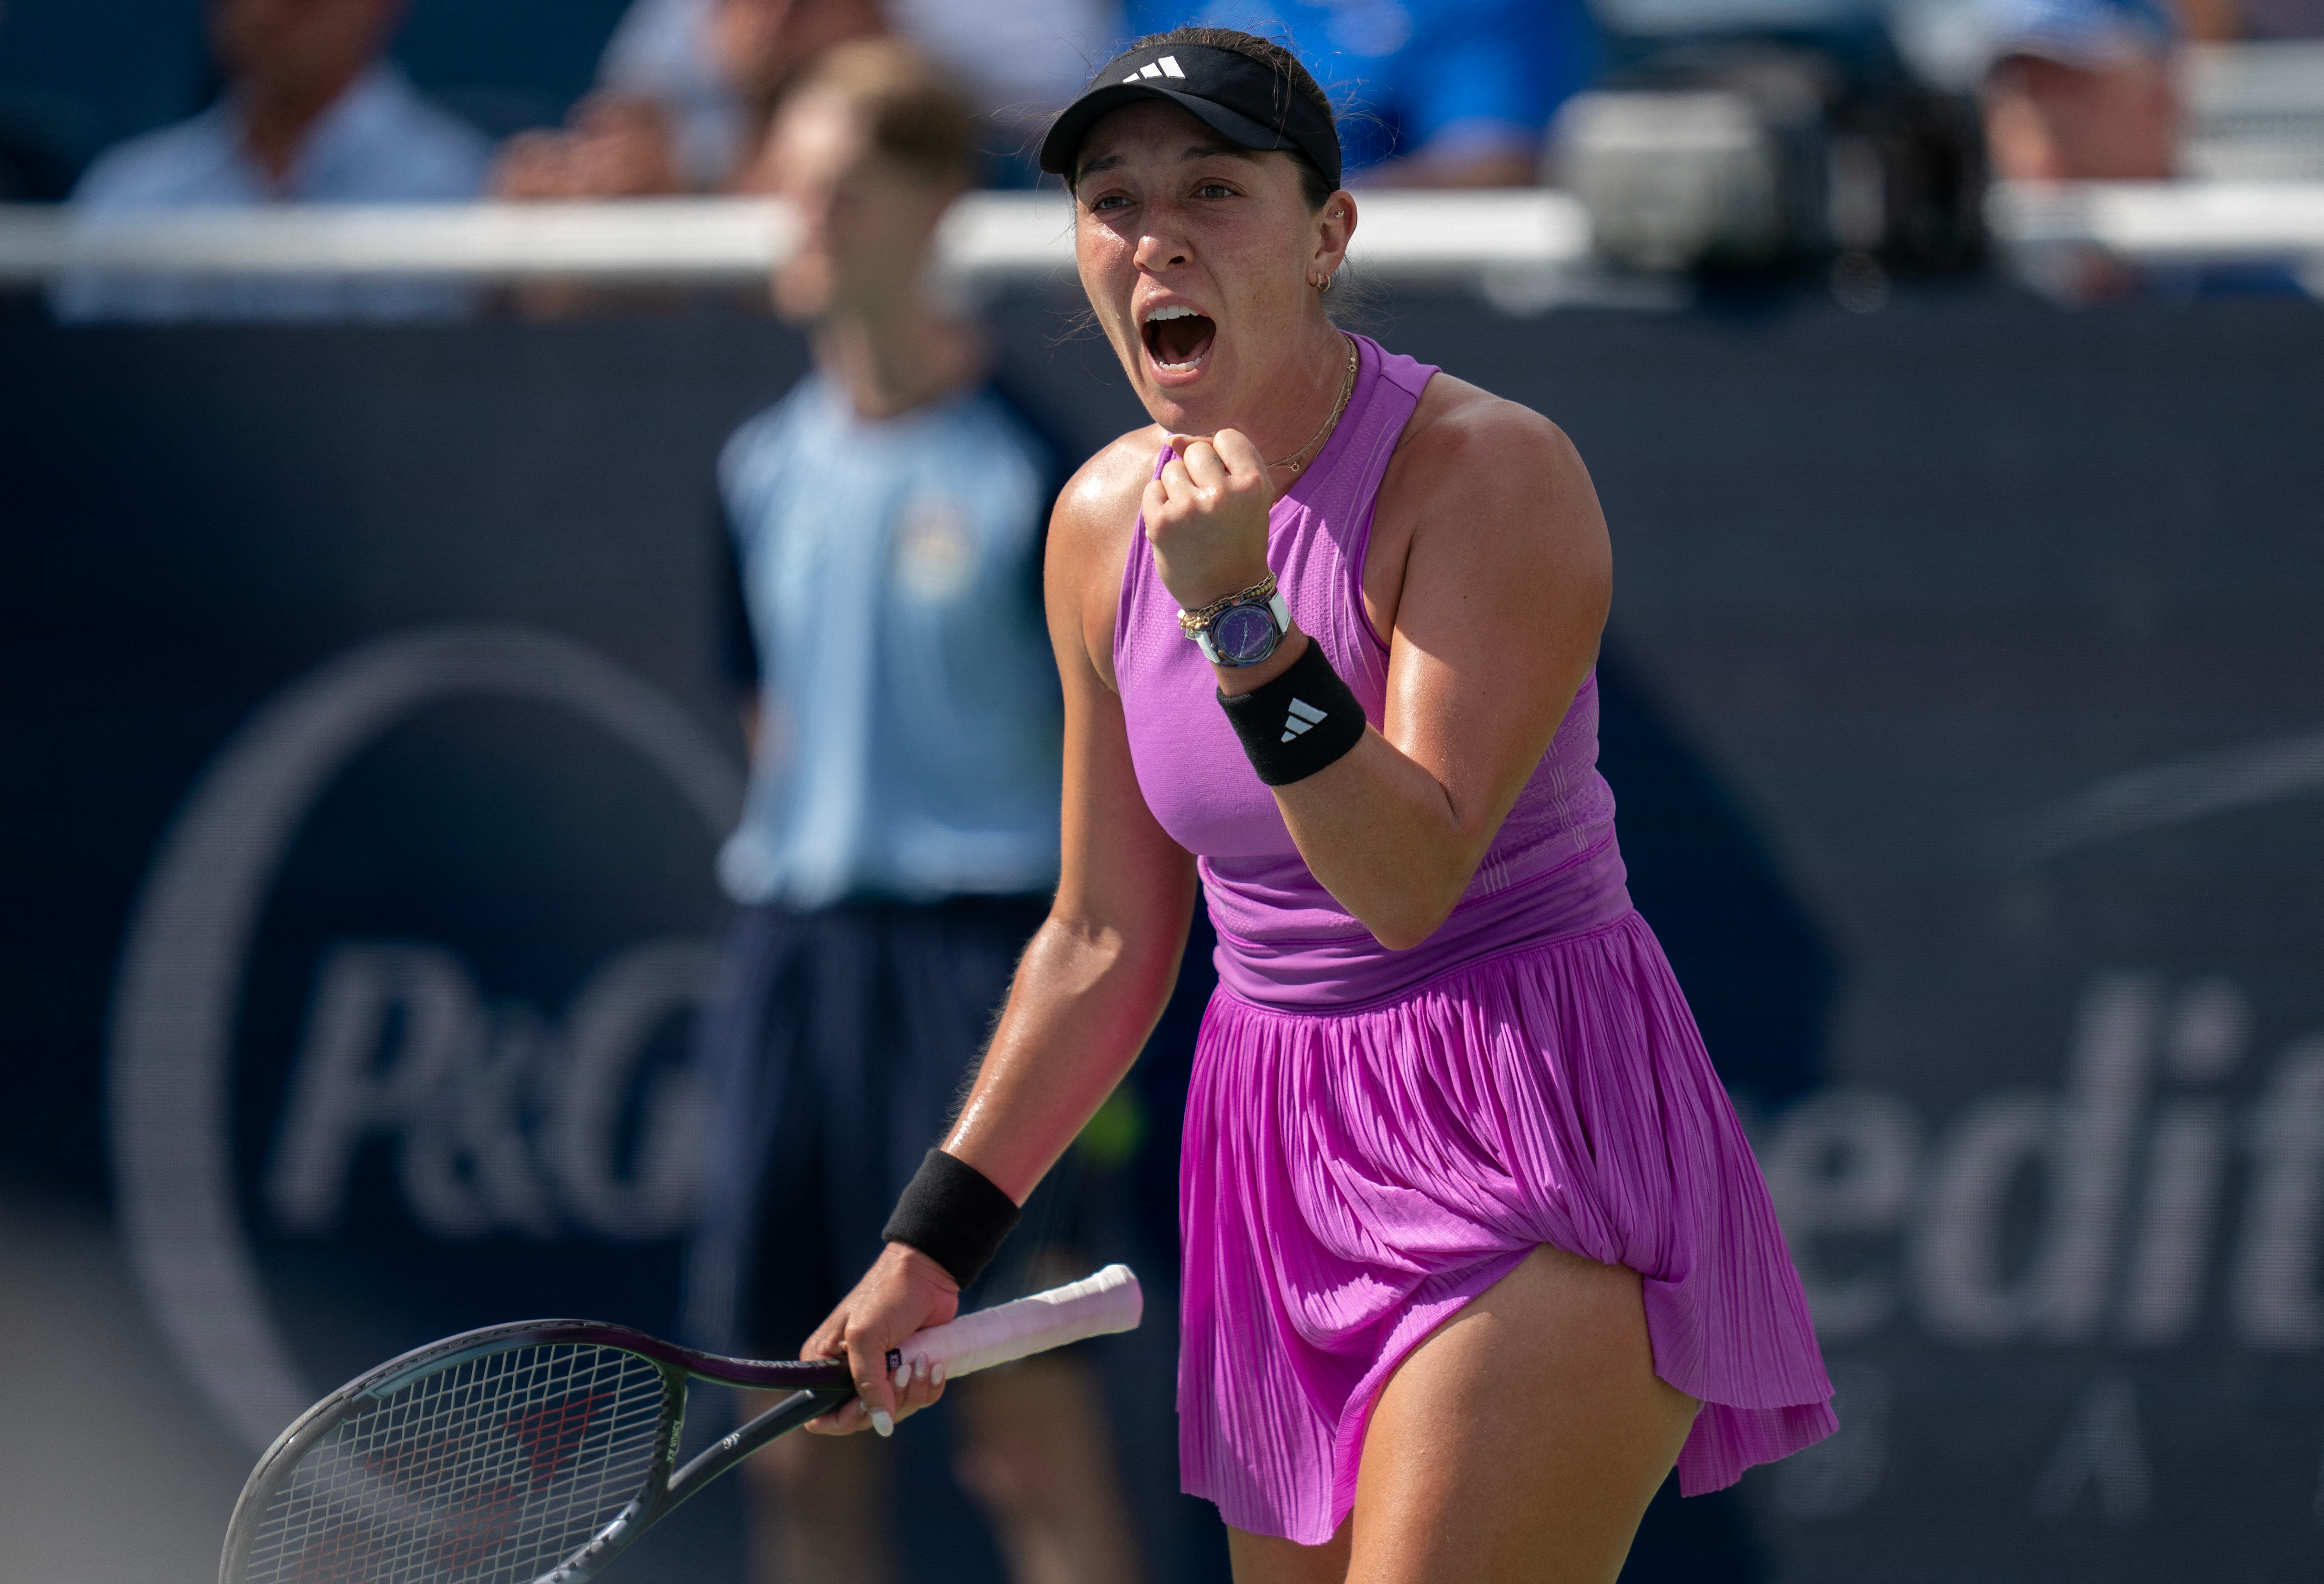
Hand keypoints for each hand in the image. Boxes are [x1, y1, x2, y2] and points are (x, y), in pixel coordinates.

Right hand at [802, 1243, 960, 1435]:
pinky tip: (935, 1365)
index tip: (867, 1405)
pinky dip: (929, 1387)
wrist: (927, 1273)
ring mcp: (880, 1374)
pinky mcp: (906, 1371)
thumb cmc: (888, 1295)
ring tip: (924, 1360)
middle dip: (890, 1399)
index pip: (822, 1415)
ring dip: (913, 1390)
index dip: (846, 1418)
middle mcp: (848, 1374)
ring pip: (894, 1411)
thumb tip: (881, 1425)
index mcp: (824, 1364)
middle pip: (864, 1417)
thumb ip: (868, 1384)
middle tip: (904, 1369)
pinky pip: (917, 1399)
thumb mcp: (867, 1336)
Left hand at [1145, 429, 1273, 611]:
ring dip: (1177, 490)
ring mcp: (1191, 508)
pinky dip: (1160, 505)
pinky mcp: (1162, 523)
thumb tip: (1173, 438)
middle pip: (1196, 450)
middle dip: (1197, 473)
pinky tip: (1176, 528)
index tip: (1225, 483)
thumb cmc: (1236, 539)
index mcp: (1254, 484)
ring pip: (1172, 469)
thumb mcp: (1245, 496)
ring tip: (1193, 520)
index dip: (1221, 456)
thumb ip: (1219, 458)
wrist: (1227, 595)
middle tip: (1208, 508)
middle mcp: (1224, 494)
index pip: (1226, 436)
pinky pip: (1152, 489)